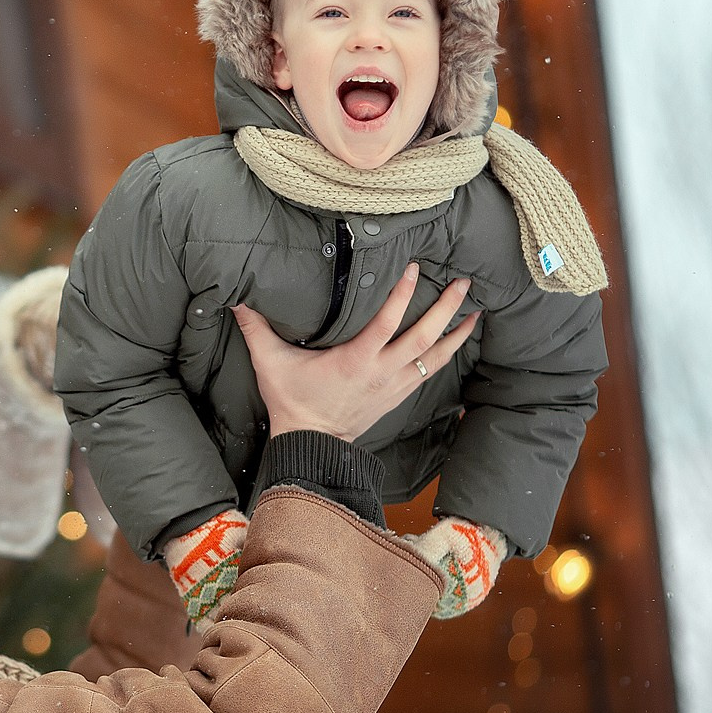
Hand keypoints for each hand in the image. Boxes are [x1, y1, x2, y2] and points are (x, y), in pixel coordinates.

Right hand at [232, 264, 476, 441]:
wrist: (310, 444)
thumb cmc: (292, 402)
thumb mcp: (270, 363)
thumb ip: (256, 328)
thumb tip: (237, 297)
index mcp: (356, 361)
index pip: (387, 322)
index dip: (402, 294)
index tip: (414, 268)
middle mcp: (381, 373)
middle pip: (423, 338)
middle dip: (446, 310)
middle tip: (463, 283)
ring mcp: (393, 386)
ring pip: (434, 358)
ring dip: (456, 334)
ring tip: (474, 312)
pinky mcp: (397, 396)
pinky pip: (429, 374)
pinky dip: (446, 356)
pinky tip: (457, 342)